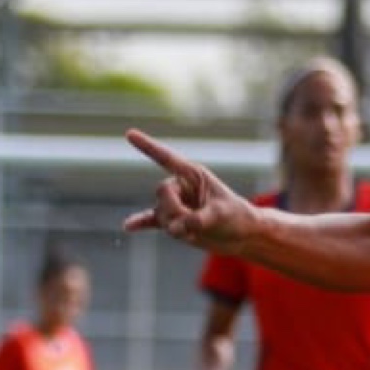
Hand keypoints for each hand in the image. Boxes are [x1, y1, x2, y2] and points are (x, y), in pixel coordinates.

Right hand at [124, 130, 252, 249]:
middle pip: (162, 192)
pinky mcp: (173, 221)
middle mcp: (182, 186)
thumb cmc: (237, 217)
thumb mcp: (221, 215)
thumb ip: (197, 220)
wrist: (242, 236)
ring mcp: (176, 204)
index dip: (148, 146)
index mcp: (194, 175)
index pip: (167, 158)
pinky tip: (128, 227)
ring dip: (175, 225)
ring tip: (194, 232)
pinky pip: (151, 220)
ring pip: (161, 212)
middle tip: (193, 223)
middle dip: (174, 209)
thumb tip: (175, 229)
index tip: (129, 133)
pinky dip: (140, 223)